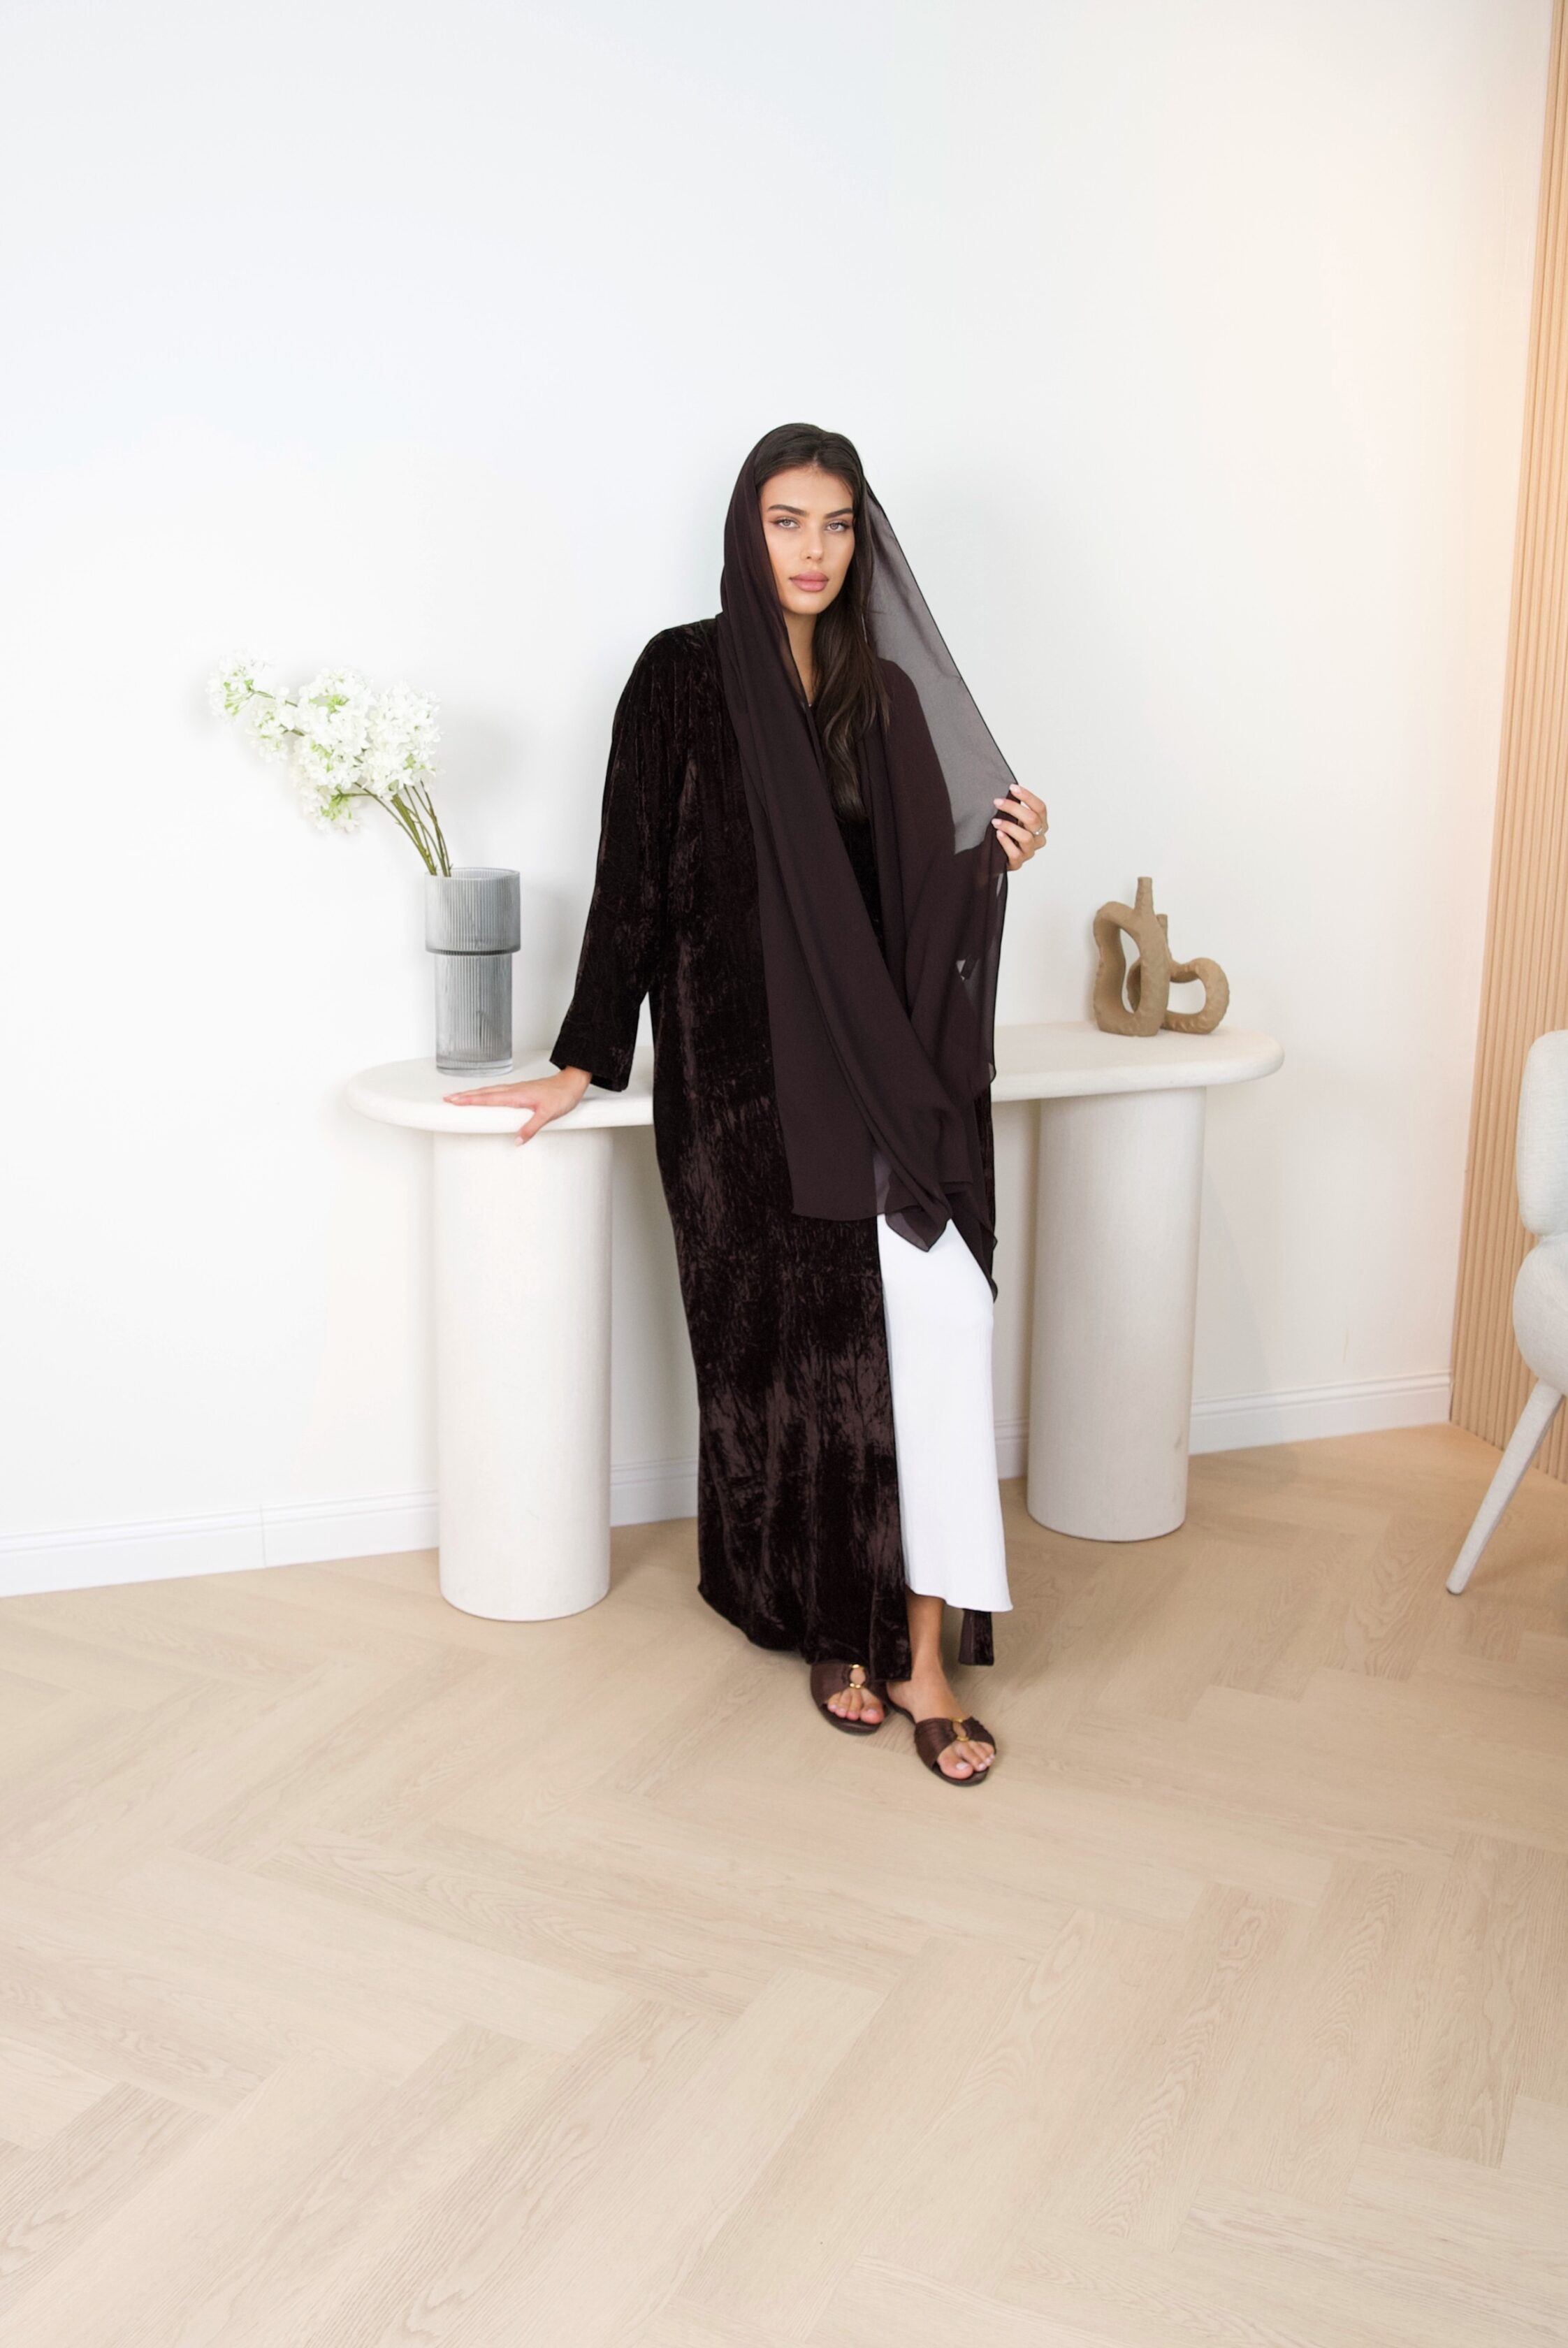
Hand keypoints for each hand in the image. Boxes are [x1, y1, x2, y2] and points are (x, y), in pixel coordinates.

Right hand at [442, 1065, 591, 1145]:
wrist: (571, 1084)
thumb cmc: (561, 1096)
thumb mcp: (547, 1115)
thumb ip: (530, 1128)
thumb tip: (517, 1140)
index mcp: (516, 1095)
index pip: (488, 1098)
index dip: (470, 1100)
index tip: (454, 1100)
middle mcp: (513, 1090)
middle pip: (483, 1093)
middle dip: (464, 1096)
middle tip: (447, 1098)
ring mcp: (515, 1089)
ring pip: (489, 1091)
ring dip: (472, 1094)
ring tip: (458, 1097)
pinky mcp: (519, 1091)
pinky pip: (496, 1092)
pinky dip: (484, 1093)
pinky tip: (482, 1096)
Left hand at [992, 784, 1047, 869]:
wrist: (997, 855)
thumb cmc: (1008, 833)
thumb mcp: (1014, 818)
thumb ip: (1015, 808)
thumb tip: (1008, 790)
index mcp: (1041, 824)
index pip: (1040, 808)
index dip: (1027, 796)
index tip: (1012, 788)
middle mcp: (1039, 837)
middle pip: (1033, 820)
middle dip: (1014, 808)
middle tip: (997, 802)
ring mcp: (1029, 851)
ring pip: (1026, 837)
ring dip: (1009, 826)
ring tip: (995, 821)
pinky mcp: (1018, 863)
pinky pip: (1015, 853)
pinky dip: (1006, 842)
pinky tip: (998, 835)